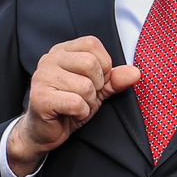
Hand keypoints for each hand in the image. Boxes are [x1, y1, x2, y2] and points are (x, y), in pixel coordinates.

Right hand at [7, 37, 139, 175]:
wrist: (44, 132)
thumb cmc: (69, 106)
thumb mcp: (97, 90)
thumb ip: (114, 79)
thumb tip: (136, 73)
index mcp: (62, 51)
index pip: (92, 44)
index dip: (103, 66)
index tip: (95, 82)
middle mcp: (49, 59)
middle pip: (90, 63)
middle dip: (96, 86)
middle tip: (84, 97)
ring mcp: (42, 77)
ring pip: (85, 86)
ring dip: (88, 102)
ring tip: (76, 107)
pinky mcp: (40, 98)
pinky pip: (76, 103)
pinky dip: (80, 113)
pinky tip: (70, 114)